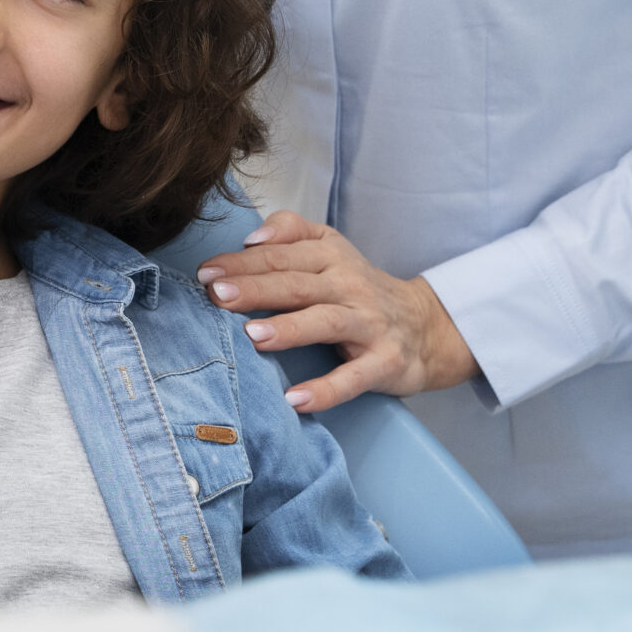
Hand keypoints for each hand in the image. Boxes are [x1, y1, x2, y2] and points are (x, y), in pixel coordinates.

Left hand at [195, 211, 478, 413]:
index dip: (242, 262)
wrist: (426, 327)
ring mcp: (369, 324)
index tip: (205, 273)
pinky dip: (326, 390)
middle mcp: (349, 285)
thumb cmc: (359, 287)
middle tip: (217, 295)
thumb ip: (290, 231)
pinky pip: (353, 377)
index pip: (280, 256)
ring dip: (288, 329)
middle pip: (297, 285)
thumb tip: (251, 236)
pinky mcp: (385, 362)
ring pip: (325, 323)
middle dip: (255, 288)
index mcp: (330, 256)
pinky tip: (295, 400)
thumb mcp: (330, 246)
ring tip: (251, 335)